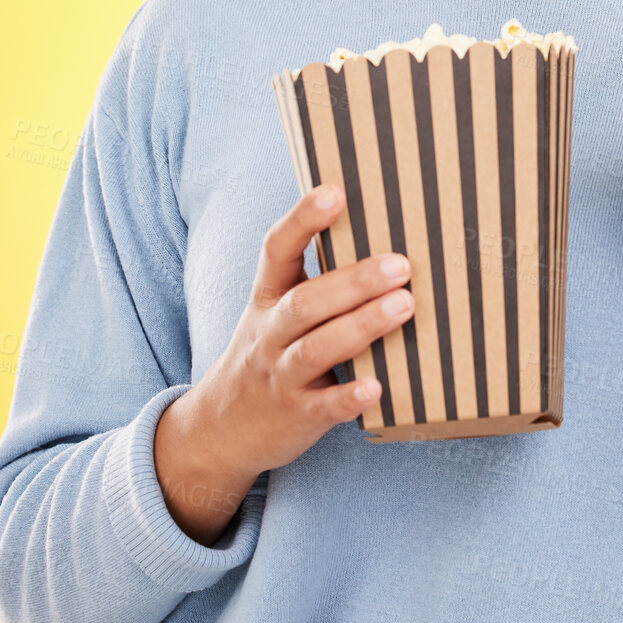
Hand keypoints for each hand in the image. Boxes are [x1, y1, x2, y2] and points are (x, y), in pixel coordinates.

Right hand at [153, 184, 412, 543]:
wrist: (218, 430)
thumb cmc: (269, 354)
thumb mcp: (276, 312)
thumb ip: (319, 281)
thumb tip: (381, 236)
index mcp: (267, 297)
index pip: (276, 250)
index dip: (302, 220)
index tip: (335, 192)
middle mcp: (270, 333)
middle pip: (306, 302)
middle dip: (354, 281)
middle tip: (401, 264)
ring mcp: (280, 375)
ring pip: (316, 349)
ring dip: (361, 326)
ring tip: (404, 306)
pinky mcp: (296, 416)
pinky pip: (322, 406)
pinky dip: (349, 397)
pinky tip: (378, 386)